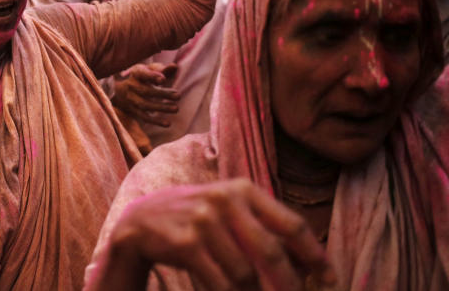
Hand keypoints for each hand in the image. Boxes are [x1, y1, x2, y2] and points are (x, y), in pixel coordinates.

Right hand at [109, 180, 335, 290]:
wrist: (141, 220)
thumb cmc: (196, 220)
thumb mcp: (228, 211)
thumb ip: (263, 228)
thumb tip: (309, 265)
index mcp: (243, 189)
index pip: (291, 224)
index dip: (315, 255)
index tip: (329, 279)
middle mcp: (225, 199)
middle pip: (272, 252)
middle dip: (289, 285)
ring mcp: (203, 220)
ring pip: (245, 274)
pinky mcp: (185, 242)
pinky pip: (220, 282)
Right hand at [111, 63, 179, 127]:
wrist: (123, 90)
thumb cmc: (143, 77)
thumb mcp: (150, 70)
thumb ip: (163, 69)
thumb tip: (174, 67)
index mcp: (136, 73)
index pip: (142, 74)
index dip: (152, 76)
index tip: (163, 79)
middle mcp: (131, 86)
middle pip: (145, 91)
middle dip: (162, 94)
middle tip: (178, 96)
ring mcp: (131, 99)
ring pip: (145, 105)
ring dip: (161, 107)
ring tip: (176, 108)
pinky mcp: (134, 110)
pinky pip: (144, 117)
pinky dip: (155, 121)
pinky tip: (168, 123)